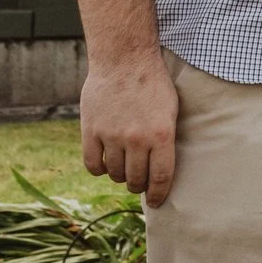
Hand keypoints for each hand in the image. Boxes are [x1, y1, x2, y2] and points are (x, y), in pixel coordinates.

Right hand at [81, 52, 179, 205]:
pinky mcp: (91, 131)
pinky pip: (93, 164)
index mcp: (162, 135)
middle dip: (138, 185)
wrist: (125, 60)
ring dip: (120, 175)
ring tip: (124, 167)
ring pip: (114, 174)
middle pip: (136, 179)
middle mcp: (137, 139)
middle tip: (139, 182)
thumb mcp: (170, 110)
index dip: (158, 194)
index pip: (161, 177)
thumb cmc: (153, 84)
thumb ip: (165, 139)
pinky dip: (99, 169)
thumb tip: (162, 168)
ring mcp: (112, 136)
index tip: (155, 203)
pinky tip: (105, 163)